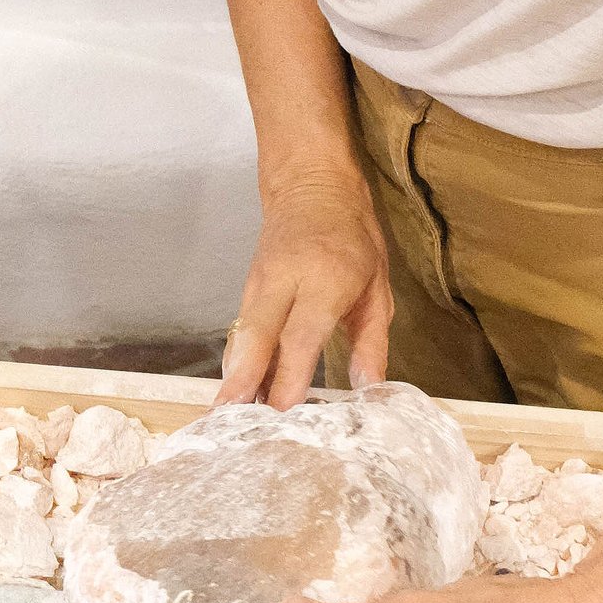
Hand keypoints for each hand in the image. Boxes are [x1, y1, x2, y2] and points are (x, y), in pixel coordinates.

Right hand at [219, 163, 392, 404]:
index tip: (282, 409)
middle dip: (243, 377)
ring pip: (242, 333)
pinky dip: (236, 361)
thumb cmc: (354, 237)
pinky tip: (234, 393)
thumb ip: (371, 341)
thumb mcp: (379, 286)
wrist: (311, 185)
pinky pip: (240, 329)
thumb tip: (369, 389)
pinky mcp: (247, 288)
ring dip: (233, 374)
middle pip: (259, 334)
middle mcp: (285, 281)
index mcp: (326, 279)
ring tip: (223, 416)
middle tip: (230, 417)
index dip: (290, 372)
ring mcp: (260, 283)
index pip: (303, 333)